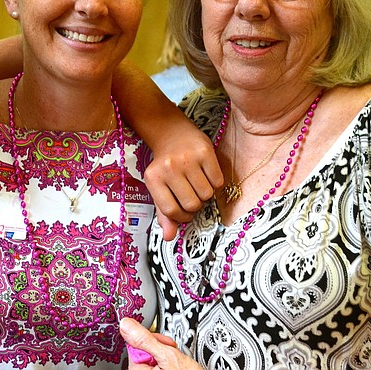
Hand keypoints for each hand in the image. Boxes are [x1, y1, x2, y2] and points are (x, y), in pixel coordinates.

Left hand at [119, 317, 204, 369]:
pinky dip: (167, 362)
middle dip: (160, 347)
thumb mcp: (168, 356)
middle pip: (143, 350)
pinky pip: (156, 365)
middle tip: (173, 355)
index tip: (163, 344)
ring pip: (151, 356)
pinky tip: (177, 367)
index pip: (134, 344)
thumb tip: (126, 325)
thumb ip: (145, 339)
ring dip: (165, 354)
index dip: (151, 340)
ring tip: (178, 363)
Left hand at [144, 119, 222, 239]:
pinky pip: (218, 182)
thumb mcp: (159, 187)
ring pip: (207, 195)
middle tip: (192, 195)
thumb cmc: (166, 166)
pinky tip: (206, 174)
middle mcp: (169, 167)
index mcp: (153, 178)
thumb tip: (169, 237)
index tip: (184, 213)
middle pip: (192, 204)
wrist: (171, 133)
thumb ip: (164, 213)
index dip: (181, 217)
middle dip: (195, 206)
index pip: (171, 210)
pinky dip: (215, 183)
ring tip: (198, 184)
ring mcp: (187, 158)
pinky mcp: (205, 151)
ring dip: (206, 194)